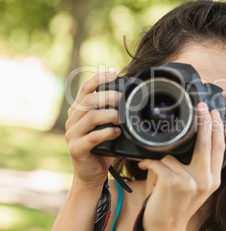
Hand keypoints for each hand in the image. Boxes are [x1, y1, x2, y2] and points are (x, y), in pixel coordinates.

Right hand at [65, 71, 121, 185]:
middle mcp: (73, 120)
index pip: (85, 88)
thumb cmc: (102, 147)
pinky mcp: (76, 149)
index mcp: (79, 111)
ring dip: (110, 114)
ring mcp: (72, 135)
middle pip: (88, 100)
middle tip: (123, 99)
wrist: (91, 174)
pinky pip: (91, 138)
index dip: (99, 78)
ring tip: (122, 118)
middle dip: (108, 96)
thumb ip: (111, 112)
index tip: (114, 73)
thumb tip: (131, 97)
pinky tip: (117, 132)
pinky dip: (106, 133)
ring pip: (91, 117)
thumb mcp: (106, 126)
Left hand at [138, 102, 225, 229]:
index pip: (219, 148)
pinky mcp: (173, 182)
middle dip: (205, 121)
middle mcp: (206, 179)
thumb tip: (198, 140)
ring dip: (161, 158)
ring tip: (156, 167)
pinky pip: (158, 161)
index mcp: (214, 179)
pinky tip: (145, 166)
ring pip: (174, 154)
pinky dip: (148, 162)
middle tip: (201, 106)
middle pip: (206, 143)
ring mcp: (190, 181)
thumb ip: (202, 166)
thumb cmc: (178, 204)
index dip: (217, 128)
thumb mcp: (199, 187)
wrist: (166, 227)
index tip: (214, 112)